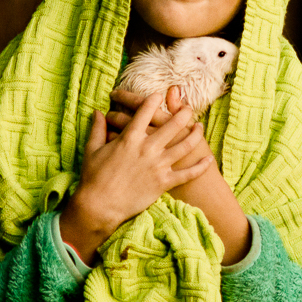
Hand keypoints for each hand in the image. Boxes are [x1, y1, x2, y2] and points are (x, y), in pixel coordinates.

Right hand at [106, 86, 248, 264]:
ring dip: (195, 134)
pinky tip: (209, 160)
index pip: (145, 112)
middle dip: (183, 113)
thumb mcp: (92, 150)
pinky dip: (200, 167)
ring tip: (200, 126)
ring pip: (184, 145)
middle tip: (189, 108)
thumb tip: (97, 112)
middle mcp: (147, 149)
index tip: (159, 95)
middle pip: (172, 125)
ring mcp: (158, 165)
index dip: (153, 100)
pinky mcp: (164, 183)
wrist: (100, 206)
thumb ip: (97, 129)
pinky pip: (187, 174)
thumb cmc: (94, 178)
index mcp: (130, 138)